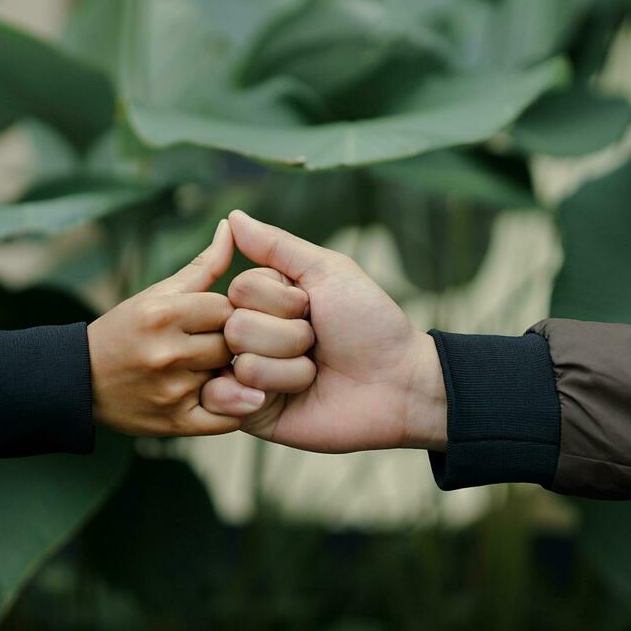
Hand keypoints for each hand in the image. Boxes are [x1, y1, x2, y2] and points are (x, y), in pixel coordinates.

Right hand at [87, 219, 266, 436]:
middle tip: (223, 344)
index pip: (228, 308)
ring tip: (218, 368)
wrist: (78, 381)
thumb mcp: (158, 293)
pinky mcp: (176, 423)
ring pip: (233, 377)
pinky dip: (233, 407)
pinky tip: (221, 394)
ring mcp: (172, 391)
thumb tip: (232, 224)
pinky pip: (228, 417)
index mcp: (163, 314)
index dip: (229, 312)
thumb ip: (204, 265)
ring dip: (231, 373)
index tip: (220, 319)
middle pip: (233, 343)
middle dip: (232, 343)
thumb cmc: (124, 330)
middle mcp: (167, 353)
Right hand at [201, 211, 447, 452]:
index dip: (281, 299)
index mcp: (265, 300)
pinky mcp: (252, 413)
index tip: (312, 308)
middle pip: (235, 324)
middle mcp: (251, 336)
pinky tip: (291, 395)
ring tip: (315, 371)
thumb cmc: (370, 323)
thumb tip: (231, 217)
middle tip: (317, 343)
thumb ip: (276, 244)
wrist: (398, 382)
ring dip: (290, 366)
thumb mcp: (327, 271)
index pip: (239, 288)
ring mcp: (250, 376)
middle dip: (288, 334)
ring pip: (240, 359)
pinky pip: (232, 396)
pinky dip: (267, 391)